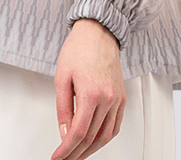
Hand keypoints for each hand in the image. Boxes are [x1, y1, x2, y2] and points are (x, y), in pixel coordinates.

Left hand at [51, 19, 126, 159]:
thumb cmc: (79, 49)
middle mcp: (108, 99)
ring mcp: (117, 99)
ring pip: (106, 136)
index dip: (66, 149)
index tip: (58, 156)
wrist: (98, 32)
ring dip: (91, 150)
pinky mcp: (122, 98)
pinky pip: (115, 126)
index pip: (78, 133)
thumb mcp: (61, 77)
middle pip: (92, 138)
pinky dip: (105, 138)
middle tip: (64, 158)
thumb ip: (62, 108)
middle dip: (76, 153)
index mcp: (91, 93)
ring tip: (77, 154)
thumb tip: (64, 132)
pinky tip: (95, 141)